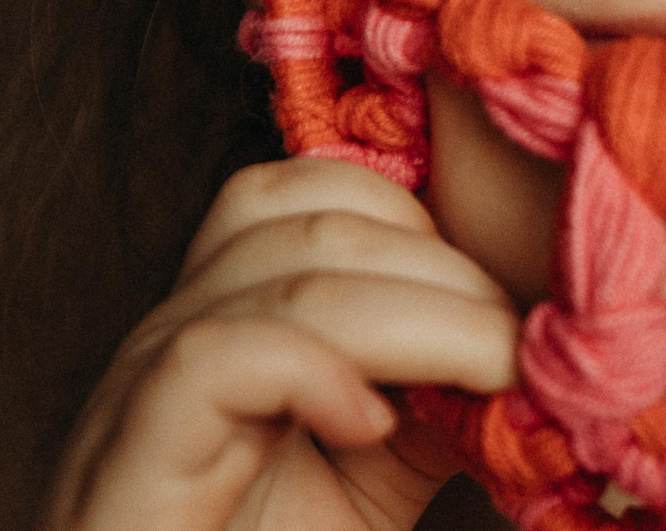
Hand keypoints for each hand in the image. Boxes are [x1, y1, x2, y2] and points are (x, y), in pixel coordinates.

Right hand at [46, 157, 518, 530]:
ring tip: (483, 378)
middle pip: (314, 222)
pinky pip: (213, 360)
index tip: (507, 302)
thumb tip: (540, 339)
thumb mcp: (383, 472)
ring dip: (420, 317)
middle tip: (518, 348)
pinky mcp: (126, 464)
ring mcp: (135, 396)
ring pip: (281, 277)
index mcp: (229, 319)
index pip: (311, 193)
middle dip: (448, 271)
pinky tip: (370, 425)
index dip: (426, 223)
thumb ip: (441, 394)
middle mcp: (171, 338)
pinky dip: (314, 372)